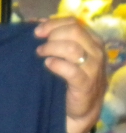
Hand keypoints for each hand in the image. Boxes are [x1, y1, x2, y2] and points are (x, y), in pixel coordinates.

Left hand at [35, 17, 105, 132]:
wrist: (81, 110)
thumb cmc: (69, 81)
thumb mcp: (66, 58)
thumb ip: (56, 40)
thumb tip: (37, 23)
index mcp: (92, 41)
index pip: (74, 23)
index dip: (54, 24)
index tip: (36, 31)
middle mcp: (95, 51)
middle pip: (73, 32)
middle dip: (52, 34)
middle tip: (38, 44)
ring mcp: (93, 67)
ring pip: (72, 48)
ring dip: (52, 48)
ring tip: (40, 54)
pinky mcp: (85, 83)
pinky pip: (71, 70)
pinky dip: (57, 65)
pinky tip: (47, 65)